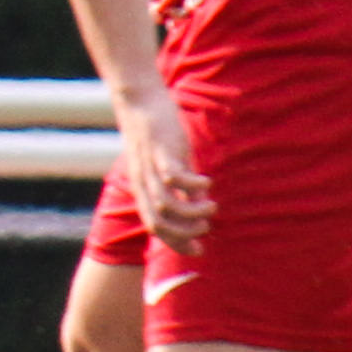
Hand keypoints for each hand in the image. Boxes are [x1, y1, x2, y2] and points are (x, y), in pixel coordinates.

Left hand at [117, 80, 212, 250]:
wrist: (139, 102)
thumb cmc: (157, 136)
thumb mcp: (168, 166)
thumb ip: (180, 188)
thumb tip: (198, 207)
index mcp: (143, 190)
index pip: (155, 228)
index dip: (176, 243)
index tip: (199, 250)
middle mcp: (142, 184)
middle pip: (158, 222)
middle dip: (184, 233)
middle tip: (206, 227)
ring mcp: (149, 169)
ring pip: (166, 204)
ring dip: (193, 212)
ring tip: (211, 206)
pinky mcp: (160, 152)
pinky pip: (174, 177)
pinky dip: (193, 186)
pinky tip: (207, 182)